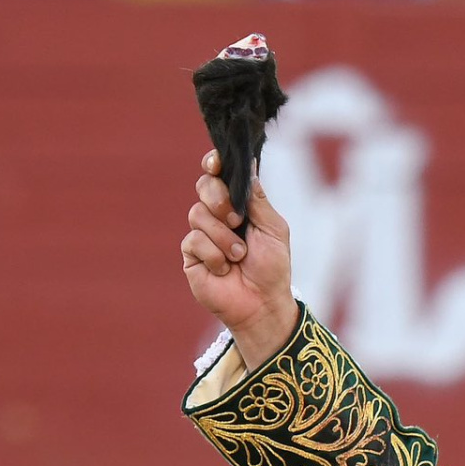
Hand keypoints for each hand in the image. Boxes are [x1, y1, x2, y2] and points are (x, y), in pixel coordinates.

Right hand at [181, 148, 296, 366]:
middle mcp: (217, 216)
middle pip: (204, 186)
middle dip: (219, 198)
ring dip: (223, 236)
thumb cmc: (273, 268)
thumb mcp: (273, 229)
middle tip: (236, 219)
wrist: (263, 303)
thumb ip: (258, 199)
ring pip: (198, 214)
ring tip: (239, 255)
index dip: (214, 164)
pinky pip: (194, 241)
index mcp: (239, 206)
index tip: (216, 162)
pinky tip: (225, 268)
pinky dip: (214, 254)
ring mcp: (202, 234)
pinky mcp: (191, 255)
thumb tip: (248, 166)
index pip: (219, 176)